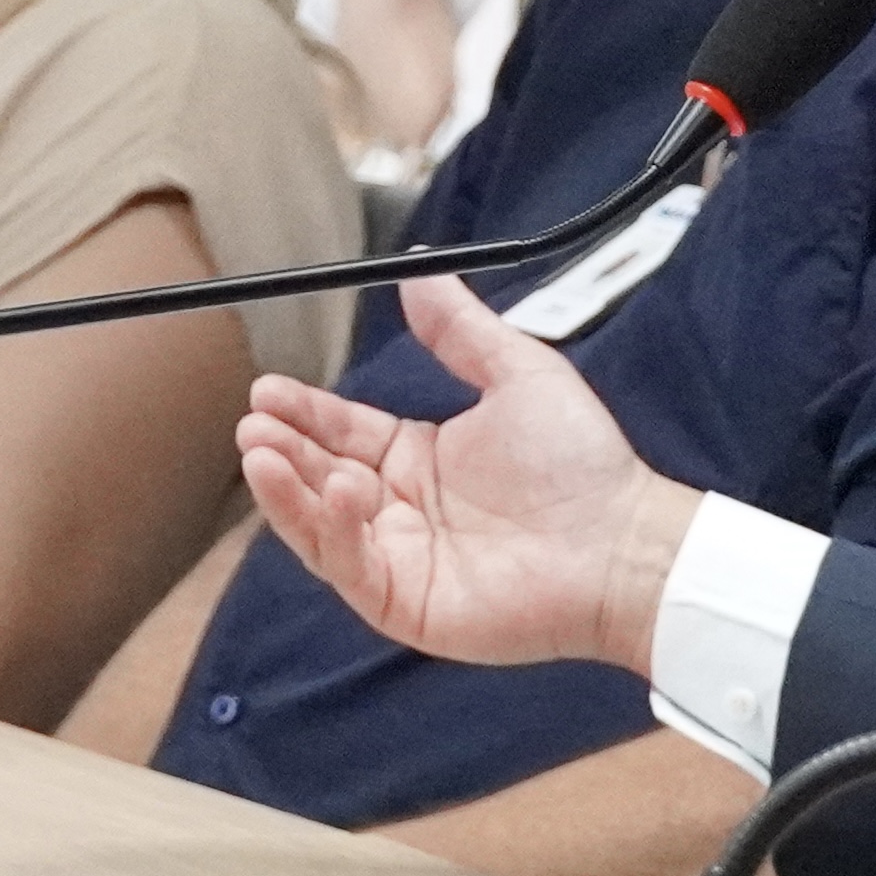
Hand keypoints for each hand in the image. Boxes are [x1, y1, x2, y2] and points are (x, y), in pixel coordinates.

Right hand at [233, 275, 700, 673]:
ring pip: (319, 523)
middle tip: (254, 419)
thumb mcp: (516, 374)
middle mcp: (399, 509)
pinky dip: (329, 528)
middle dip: (279, 447)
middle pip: (317, 476)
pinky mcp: (403, 601)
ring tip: (261, 450)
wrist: (622, 543)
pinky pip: (348, 564)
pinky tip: (337, 488)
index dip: (302, 412)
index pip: (341, 432)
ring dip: (285, 488)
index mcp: (419, 459)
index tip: (268, 389)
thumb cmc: (582, 467)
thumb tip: (420, 274)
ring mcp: (397, 558)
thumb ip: (460, 329)